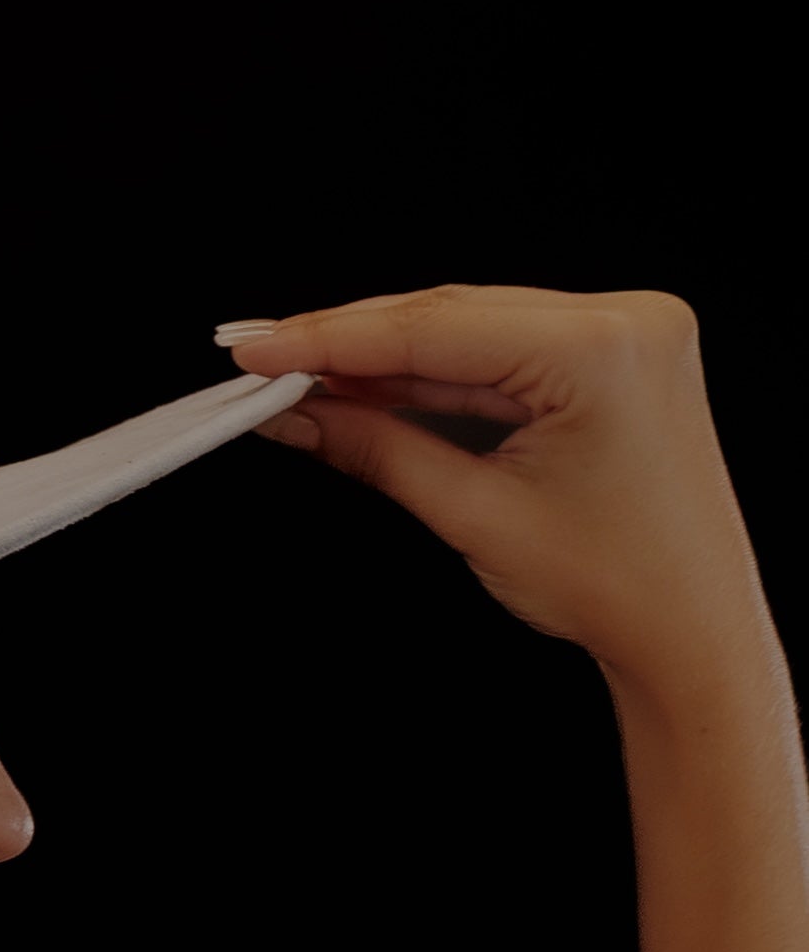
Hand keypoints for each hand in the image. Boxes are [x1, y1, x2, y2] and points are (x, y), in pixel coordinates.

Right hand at [220, 285, 768, 690]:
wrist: (695, 637)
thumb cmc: (618, 588)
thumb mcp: (474, 513)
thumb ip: (375, 447)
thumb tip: (295, 415)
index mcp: (603, 348)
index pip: (434, 326)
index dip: (330, 339)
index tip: (258, 347)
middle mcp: (625, 321)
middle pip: (450, 314)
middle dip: (350, 343)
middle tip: (263, 358)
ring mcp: (626, 334)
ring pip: (471, 328)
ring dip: (388, 356)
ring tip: (302, 377)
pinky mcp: (616, 356)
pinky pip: (505, 350)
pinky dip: (438, 371)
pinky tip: (373, 384)